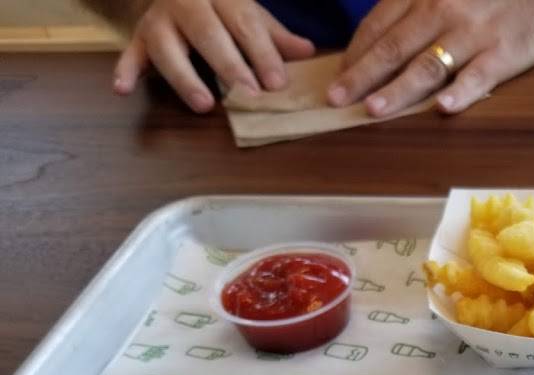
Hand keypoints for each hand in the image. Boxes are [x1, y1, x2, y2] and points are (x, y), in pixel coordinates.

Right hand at [113, 0, 315, 112]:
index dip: (262, 53)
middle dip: (229, 65)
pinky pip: (130, 53)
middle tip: (250, 94)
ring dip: (185, 77)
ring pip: (168, 46)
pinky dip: (125, 71)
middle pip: (208, 33)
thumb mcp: (248, 16)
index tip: (278, 83)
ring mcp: (160, 20)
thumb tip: (308, 51)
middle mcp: (187, 3)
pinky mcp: (139, 37)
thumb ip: (275, 36)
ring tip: (204, 104)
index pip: (244, 23)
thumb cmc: (220, 10)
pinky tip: (122, 89)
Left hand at [327, 0, 533, 115]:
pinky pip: (478, 76)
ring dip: (399, 89)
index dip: (354, 53)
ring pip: (428, 65)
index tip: (335, 78)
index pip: (379, 25)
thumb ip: (409, 10)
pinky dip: (461, 93)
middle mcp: (443, 11)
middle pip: (395, 47)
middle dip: (362, 75)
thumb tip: (370, 45)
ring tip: (374, 109)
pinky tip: (443, 109)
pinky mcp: (502, 54)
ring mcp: (473, 35)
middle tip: (336, 99)